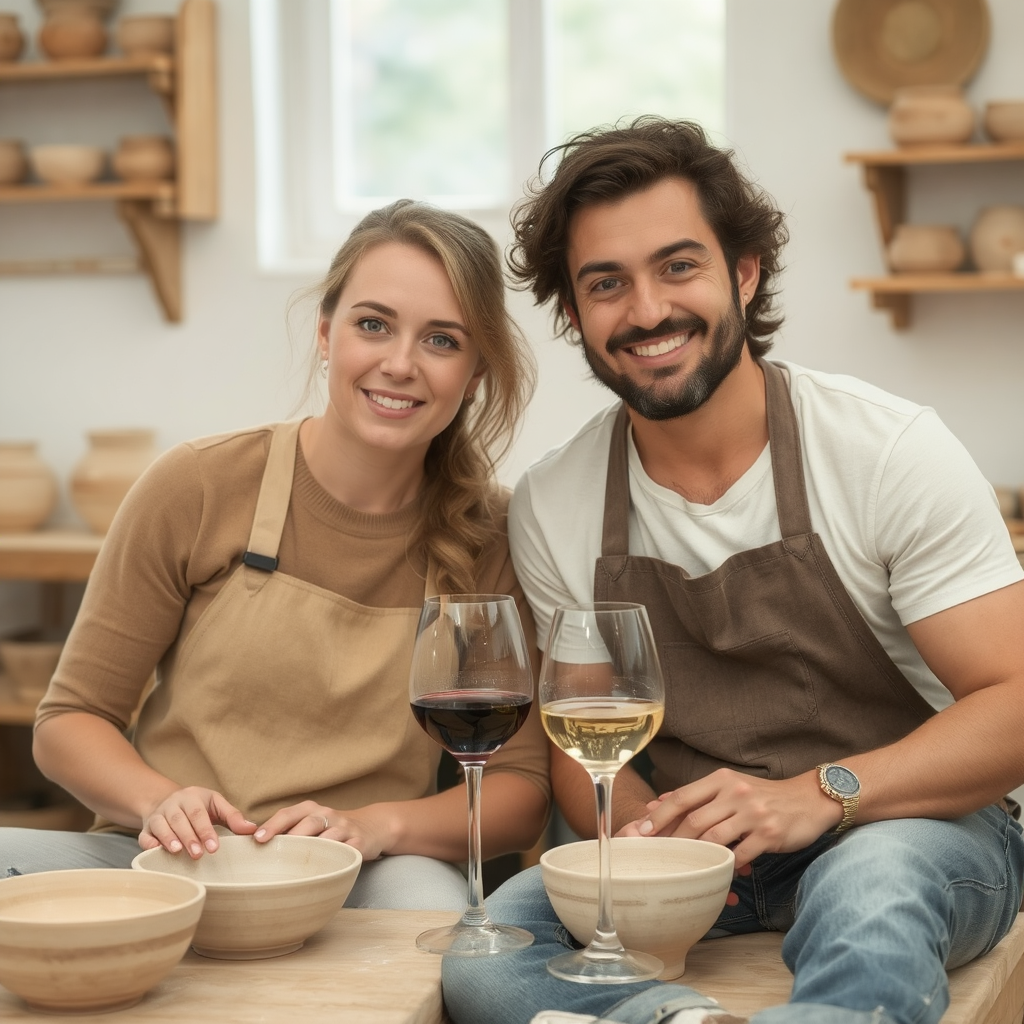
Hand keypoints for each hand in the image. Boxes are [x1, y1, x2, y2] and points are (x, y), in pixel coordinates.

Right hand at [138, 787, 257, 857]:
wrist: (166, 801)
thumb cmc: (198, 806)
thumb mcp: (216, 805)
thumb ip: (233, 816)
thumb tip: (252, 829)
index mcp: (192, 797)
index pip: (199, 813)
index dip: (206, 830)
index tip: (214, 847)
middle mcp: (173, 804)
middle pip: (180, 820)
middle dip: (189, 837)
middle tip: (198, 855)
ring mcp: (158, 815)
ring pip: (161, 825)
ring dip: (168, 839)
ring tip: (178, 852)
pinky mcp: (146, 828)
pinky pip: (144, 835)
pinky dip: (148, 843)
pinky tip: (154, 852)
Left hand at [253, 800, 395, 860]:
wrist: (371, 827)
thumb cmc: (330, 829)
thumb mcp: (311, 823)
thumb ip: (288, 831)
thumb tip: (254, 847)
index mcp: (311, 809)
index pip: (289, 813)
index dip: (273, 825)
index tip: (257, 839)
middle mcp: (328, 815)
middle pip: (309, 822)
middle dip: (293, 837)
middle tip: (275, 853)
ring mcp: (345, 829)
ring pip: (329, 837)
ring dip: (314, 850)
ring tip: (297, 866)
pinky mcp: (359, 843)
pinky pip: (347, 852)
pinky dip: (336, 860)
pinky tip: (324, 871)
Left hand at [630, 768, 842, 868]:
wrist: (808, 799)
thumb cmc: (763, 796)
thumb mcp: (731, 787)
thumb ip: (698, 796)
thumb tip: (659, 803)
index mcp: (722, 780)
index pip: (683, 797)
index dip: (660, 815)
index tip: (642, 831)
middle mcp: (735, 793)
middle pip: (694, 819)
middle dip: (672, 840)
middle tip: (657, 856)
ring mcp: (753, 813)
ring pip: (714, 837)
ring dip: (697, 855)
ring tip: (683, 867)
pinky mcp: (769, 833)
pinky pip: (740, 854)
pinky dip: (726, 866)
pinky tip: (718, 873)